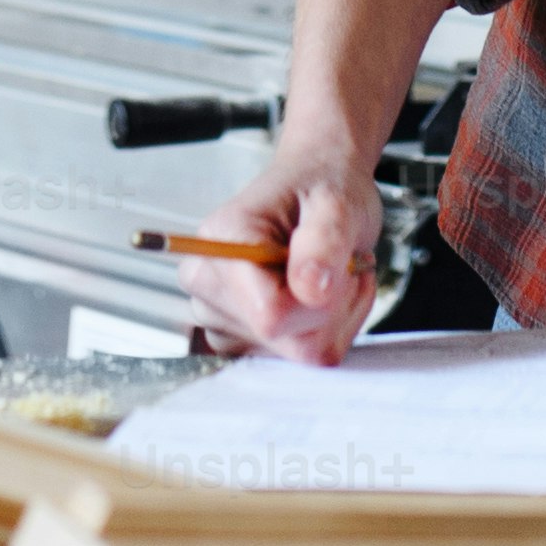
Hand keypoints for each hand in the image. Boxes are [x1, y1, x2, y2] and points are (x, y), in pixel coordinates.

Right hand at [183, 118, 396, 365]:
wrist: (317, 189)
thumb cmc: (320, 187)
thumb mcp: (335, 200)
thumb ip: (324, 241)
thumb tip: (311, 290)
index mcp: (221, 242)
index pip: (268, 312)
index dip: (315, 298)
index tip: (332, 261)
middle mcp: (209, 284)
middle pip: (283, 336)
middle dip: (328, 305)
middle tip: (337, 259)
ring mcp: (222, 317)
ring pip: (297, 351)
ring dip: (333, 316)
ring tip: (330, 270)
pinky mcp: (245, 339)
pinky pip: (303, 358)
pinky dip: (330, 328)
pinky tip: (325, 292)